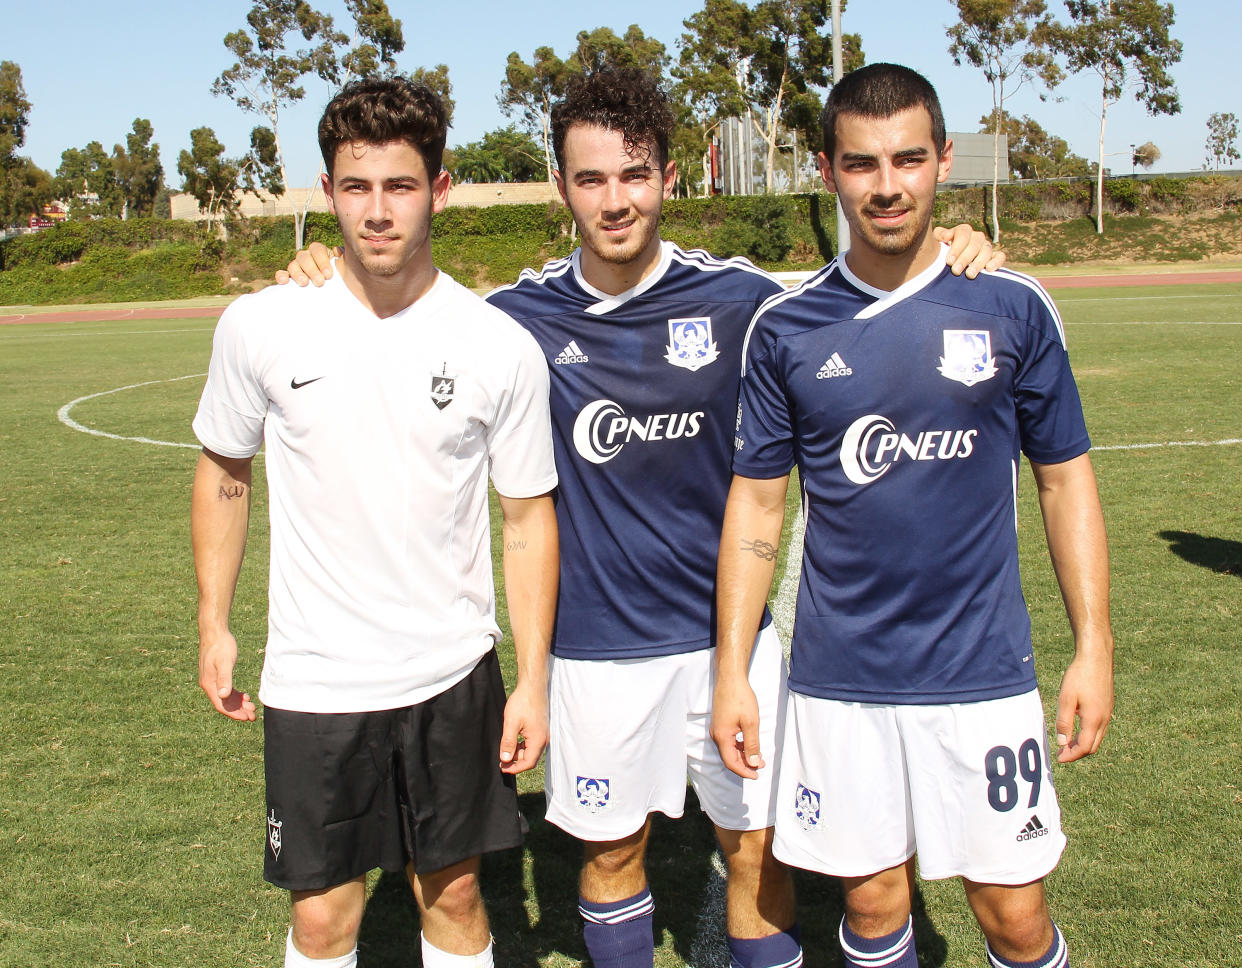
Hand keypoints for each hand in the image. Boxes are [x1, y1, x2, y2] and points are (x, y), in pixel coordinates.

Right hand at [198, 629, 255, 721]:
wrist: (214, 632)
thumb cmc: (220, 646)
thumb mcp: (225, 662)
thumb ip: (224, 679)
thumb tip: (223, 696)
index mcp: (209, 684)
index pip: (221, 705)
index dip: (234, 714)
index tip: (247, 718)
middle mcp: (209, 685)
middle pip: (224, 704)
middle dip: (239, 711)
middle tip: (253, 716)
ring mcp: (212, 680)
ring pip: (226, 698)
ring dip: (239, 704)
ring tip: (252, 707)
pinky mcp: (217, 674)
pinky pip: (226, 690)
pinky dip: (236, 695)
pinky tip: (245, 696)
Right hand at [274, 242, 338, 286]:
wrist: (337, 292)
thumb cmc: (342, 279)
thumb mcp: (346, 268)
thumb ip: (344, 258)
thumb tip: (339, 252)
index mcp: (320, 252)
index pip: (317, 249)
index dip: (322, 261)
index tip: (329, 275)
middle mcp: (307, 257)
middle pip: (304, 257)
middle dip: (311, 270)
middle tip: (320, 282)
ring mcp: (297, 267)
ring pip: (293, 265)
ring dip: (298, 273)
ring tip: (304, 283)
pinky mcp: (290, 278)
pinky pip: (282, 274)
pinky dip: (281, 276)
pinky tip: (284, 282)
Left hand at [498, 679, 547, 774]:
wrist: (533, 686)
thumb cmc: (523, 702)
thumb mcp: (511, 723)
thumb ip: (508, 743)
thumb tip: (505, 759)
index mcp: (538, 740)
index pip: (528, 763)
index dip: (515, 768)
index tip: (502, 767)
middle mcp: (544, 739)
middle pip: (530, 758)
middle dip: (516, 762)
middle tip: (501, 760)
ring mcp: (543, 733)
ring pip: (530, 751)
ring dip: (518, 753)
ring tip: (504, 750)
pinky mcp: (540, 728)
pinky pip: (532, 743)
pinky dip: (522, 745)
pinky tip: (512, 741)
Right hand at [710, 675, 763, 778]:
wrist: (730, 679)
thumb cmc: (740, 698)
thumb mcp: (751, 723)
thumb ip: (752, 745)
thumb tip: (753, 763)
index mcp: (722, 737)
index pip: (731, 762)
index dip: (744, 771)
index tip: (757, 775)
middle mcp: (716, 735)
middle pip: (729, 758)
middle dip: (745, 765)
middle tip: (761, 766)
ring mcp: (717, 729)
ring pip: (729, 750)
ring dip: (743, 756)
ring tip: (758, 757)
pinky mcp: (720, 724)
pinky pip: (729, 742)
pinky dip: (739, 747)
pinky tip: (750, 745)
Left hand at [934, 224, 1006, 277]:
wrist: (950, 263)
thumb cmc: (942, 251)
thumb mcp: (937, 242)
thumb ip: (939, 236)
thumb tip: (946, 236)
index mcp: (964, 231)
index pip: (964, 233)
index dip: (957, 247)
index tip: (949, 261)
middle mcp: (977, 237)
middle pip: (976, 242)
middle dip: (965, 257)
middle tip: (956, 271)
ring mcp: (986, 246)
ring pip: (987, 250)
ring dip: (978, 262)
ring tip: (969, 275)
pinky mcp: (994, 257)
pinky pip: (1000, 256)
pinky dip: (996, 262)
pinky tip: (989, 269)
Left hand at [1055, 647, 1112, 761]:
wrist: (1097, 656)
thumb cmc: (1080, 676)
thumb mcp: (1066, 699)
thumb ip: (1064, 722)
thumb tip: (1063, 743)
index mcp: (1094, 719)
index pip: (1085, 747)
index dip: (1071, 755)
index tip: (1058, 758)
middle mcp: (1105, 718)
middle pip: (1093, 745)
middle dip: (1077, 752)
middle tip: (1061, 753)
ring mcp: (1108, 712)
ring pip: (1097, 737)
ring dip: (1083, 743)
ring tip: (1067, 742)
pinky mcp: (1107, 705)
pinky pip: (1099, 727)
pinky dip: (1088, 733)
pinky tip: (1077, 727)